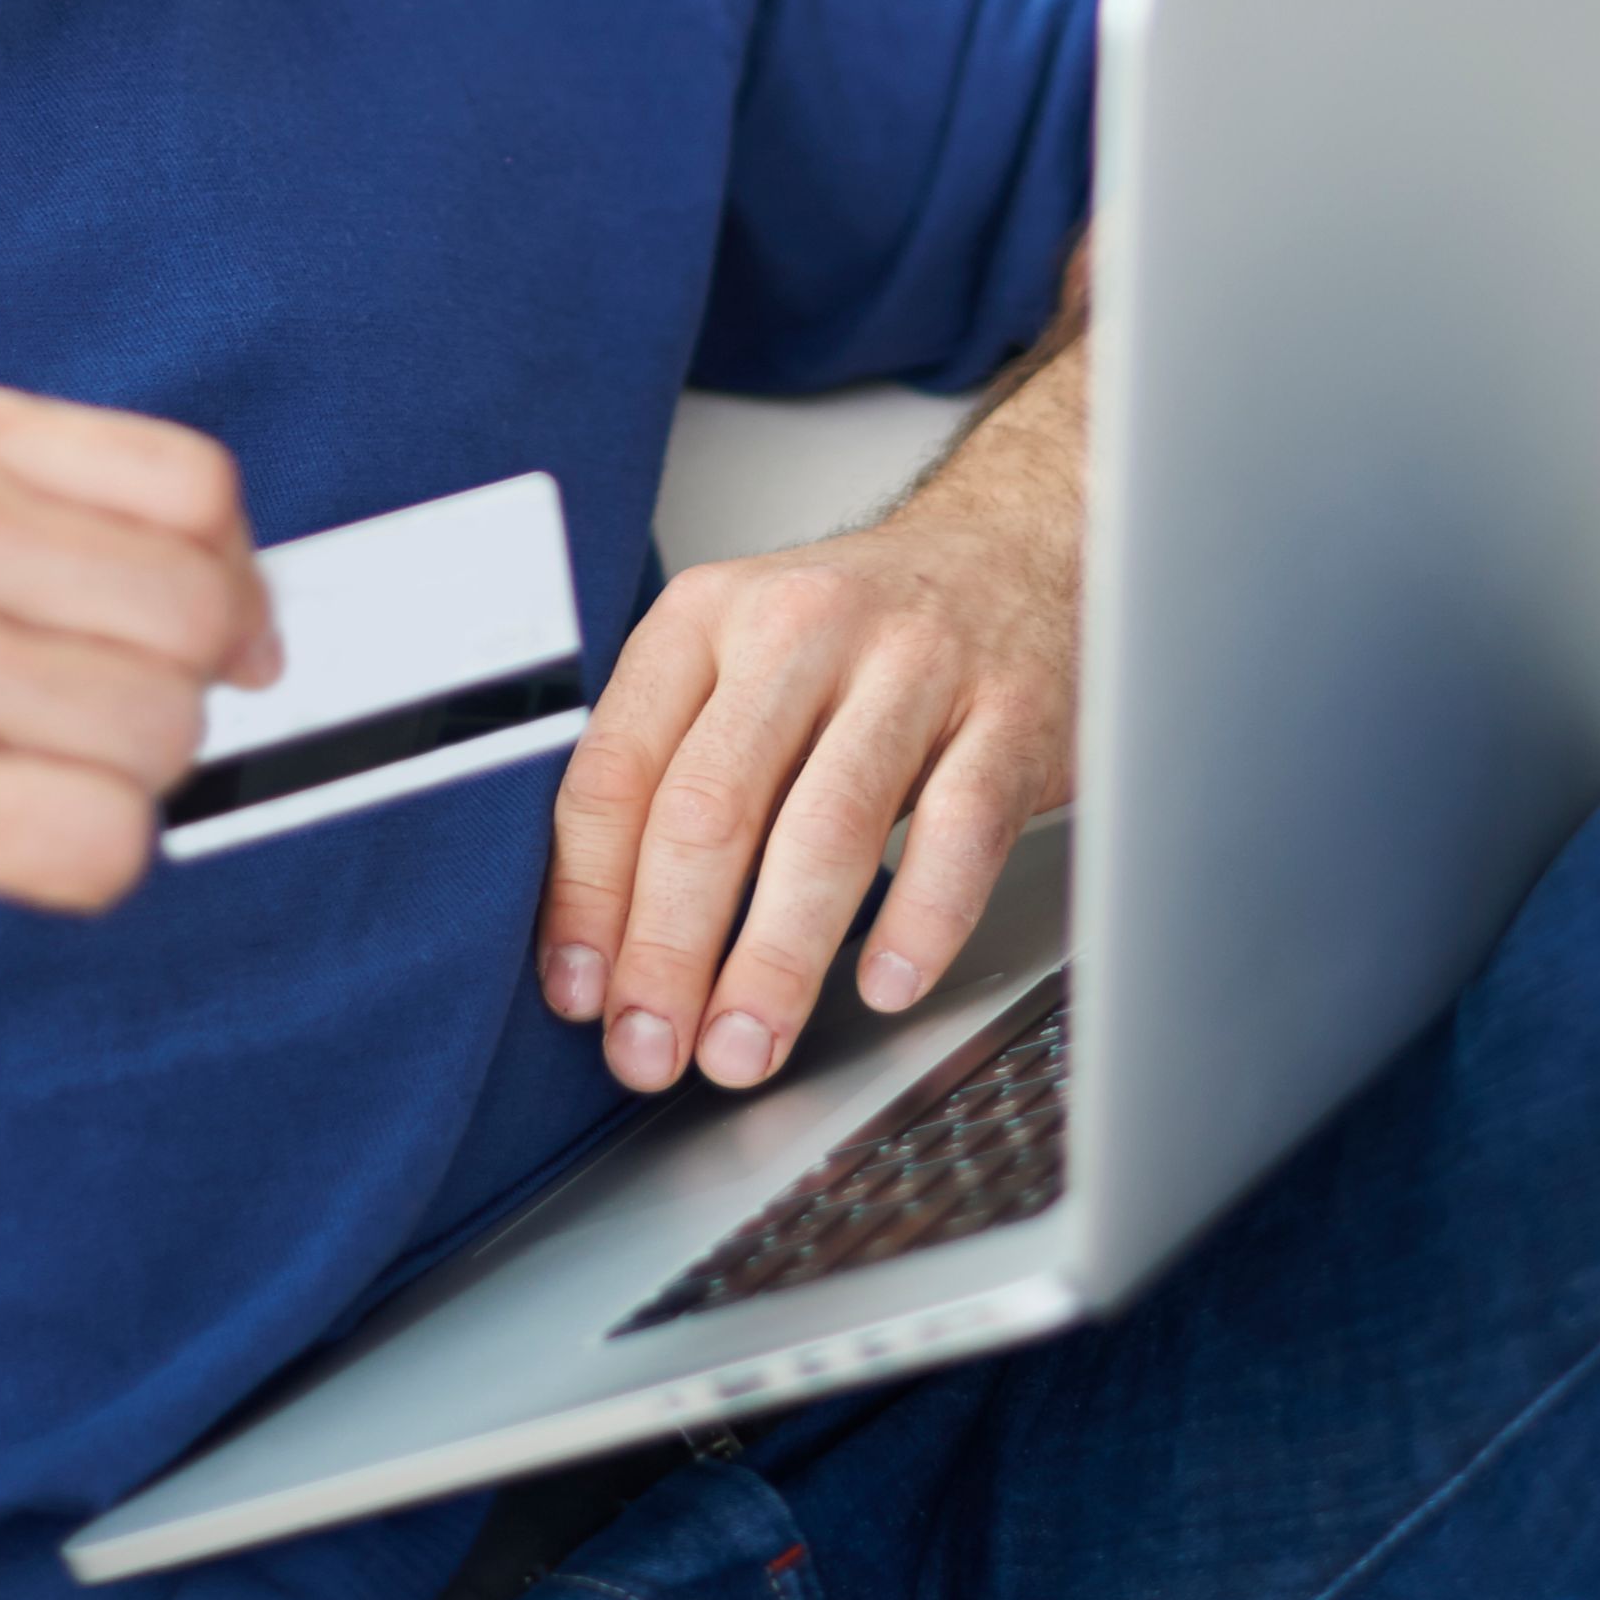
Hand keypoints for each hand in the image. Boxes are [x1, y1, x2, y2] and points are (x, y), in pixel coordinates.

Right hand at [0, 384, 276, 1085]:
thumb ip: (34, 520)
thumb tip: (237, 600)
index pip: (194, 489)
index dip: (226, 579)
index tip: (211, 637)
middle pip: (196, 619)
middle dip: (170, 696)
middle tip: (76, 734)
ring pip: (162, 741)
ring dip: (114, 790)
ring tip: (5, 786)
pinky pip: (105, 846)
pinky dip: (82, 870)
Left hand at [538, 326, 1084, 1092]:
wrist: (1019, 549)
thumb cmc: (862, 636)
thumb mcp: (742, 661)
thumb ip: (672, 771)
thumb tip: (601, 945)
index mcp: (708, 618)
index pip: (616, 770)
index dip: (585, 897)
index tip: (579, 994)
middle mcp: (803, 627)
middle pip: (711, 807)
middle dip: (670, 952)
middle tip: (652, 1051)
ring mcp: (916, 666)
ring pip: (828, 827)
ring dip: (776, 960)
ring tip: (745, 1047)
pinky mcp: (1013, 713)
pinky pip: (961, 830)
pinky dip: (920, 918)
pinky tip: (886, 983)